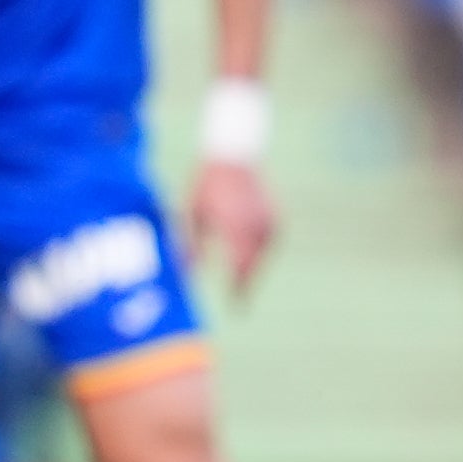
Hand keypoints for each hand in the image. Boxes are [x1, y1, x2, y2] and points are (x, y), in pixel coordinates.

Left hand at [188, 158, 276, 296]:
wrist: (234, 156)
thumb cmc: (207, 184)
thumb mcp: (193, 213)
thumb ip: (191, 244)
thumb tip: (186, 273)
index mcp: (233, 224)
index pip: (239, 264)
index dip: (239, 287)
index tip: (236, 306)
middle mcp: (254, 224)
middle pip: (254, 264)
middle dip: (247, 283)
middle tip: (240, 301)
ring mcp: (268, 220)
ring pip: (263, 255)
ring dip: (254, 269)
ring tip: (243, 283)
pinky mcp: (275, 217)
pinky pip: (268, 243)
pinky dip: (260, 253)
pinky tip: (250, 260)